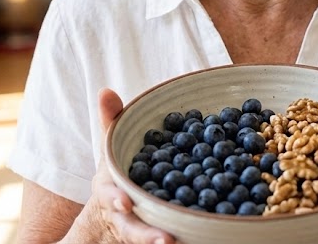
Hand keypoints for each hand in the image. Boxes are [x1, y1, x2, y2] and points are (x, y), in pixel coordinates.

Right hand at [67, 88, 178, 243]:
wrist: (117, 206)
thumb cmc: (120, 171)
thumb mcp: (112, 146)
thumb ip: (110, 121)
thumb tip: (105, 90)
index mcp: (111, 193)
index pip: (111, 197)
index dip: (116, 199)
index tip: (125, 201)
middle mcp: (126, 217)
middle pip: (133, 230)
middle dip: (147, 236)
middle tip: (165, 240)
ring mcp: (143, 230)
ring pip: (154, 238)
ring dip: (166, 242)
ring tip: (181, 243)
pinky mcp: (165, 233)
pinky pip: (180, 237)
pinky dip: (190, 239)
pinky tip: (212, 237)